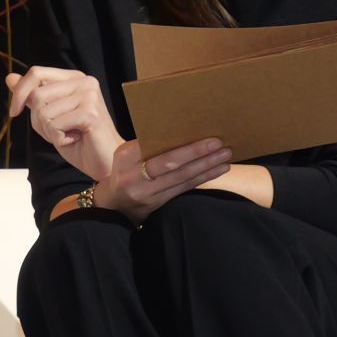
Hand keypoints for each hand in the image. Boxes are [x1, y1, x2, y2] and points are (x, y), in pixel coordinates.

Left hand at [5, 66, 119, 181]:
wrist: (105, 161)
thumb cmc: (79, 140)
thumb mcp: (49, 115)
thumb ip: (32, 96)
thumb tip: (10, 77)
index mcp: (74, 78)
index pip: (37, 73)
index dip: (20, 93)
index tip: (14, 113)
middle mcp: (83, 82)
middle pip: (37, 95)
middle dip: (38, 120)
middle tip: (59, 130)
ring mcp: (89, 95)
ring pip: (43, 112)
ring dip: (50, 131)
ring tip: (70, 134)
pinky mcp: (90, 113)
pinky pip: (55, 125)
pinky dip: (59, 138)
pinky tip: (76, 139)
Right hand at [94, 137, 231, 222]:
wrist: (112, 205)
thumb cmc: (124, 172)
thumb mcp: (126, 156)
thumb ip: (147, 147)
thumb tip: (181, 132)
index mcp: (125, 157)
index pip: (154, 147)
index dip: (181, 145)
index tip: (203, 136)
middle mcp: (134, 176)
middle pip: (170, 164)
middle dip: (197, 153)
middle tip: (219, 145)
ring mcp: (146, 193)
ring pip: (181, 178)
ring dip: (206, 167)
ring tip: (225, 157)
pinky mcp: (157, 204)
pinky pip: (184, 189)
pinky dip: (202, 178)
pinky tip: (217, 170)